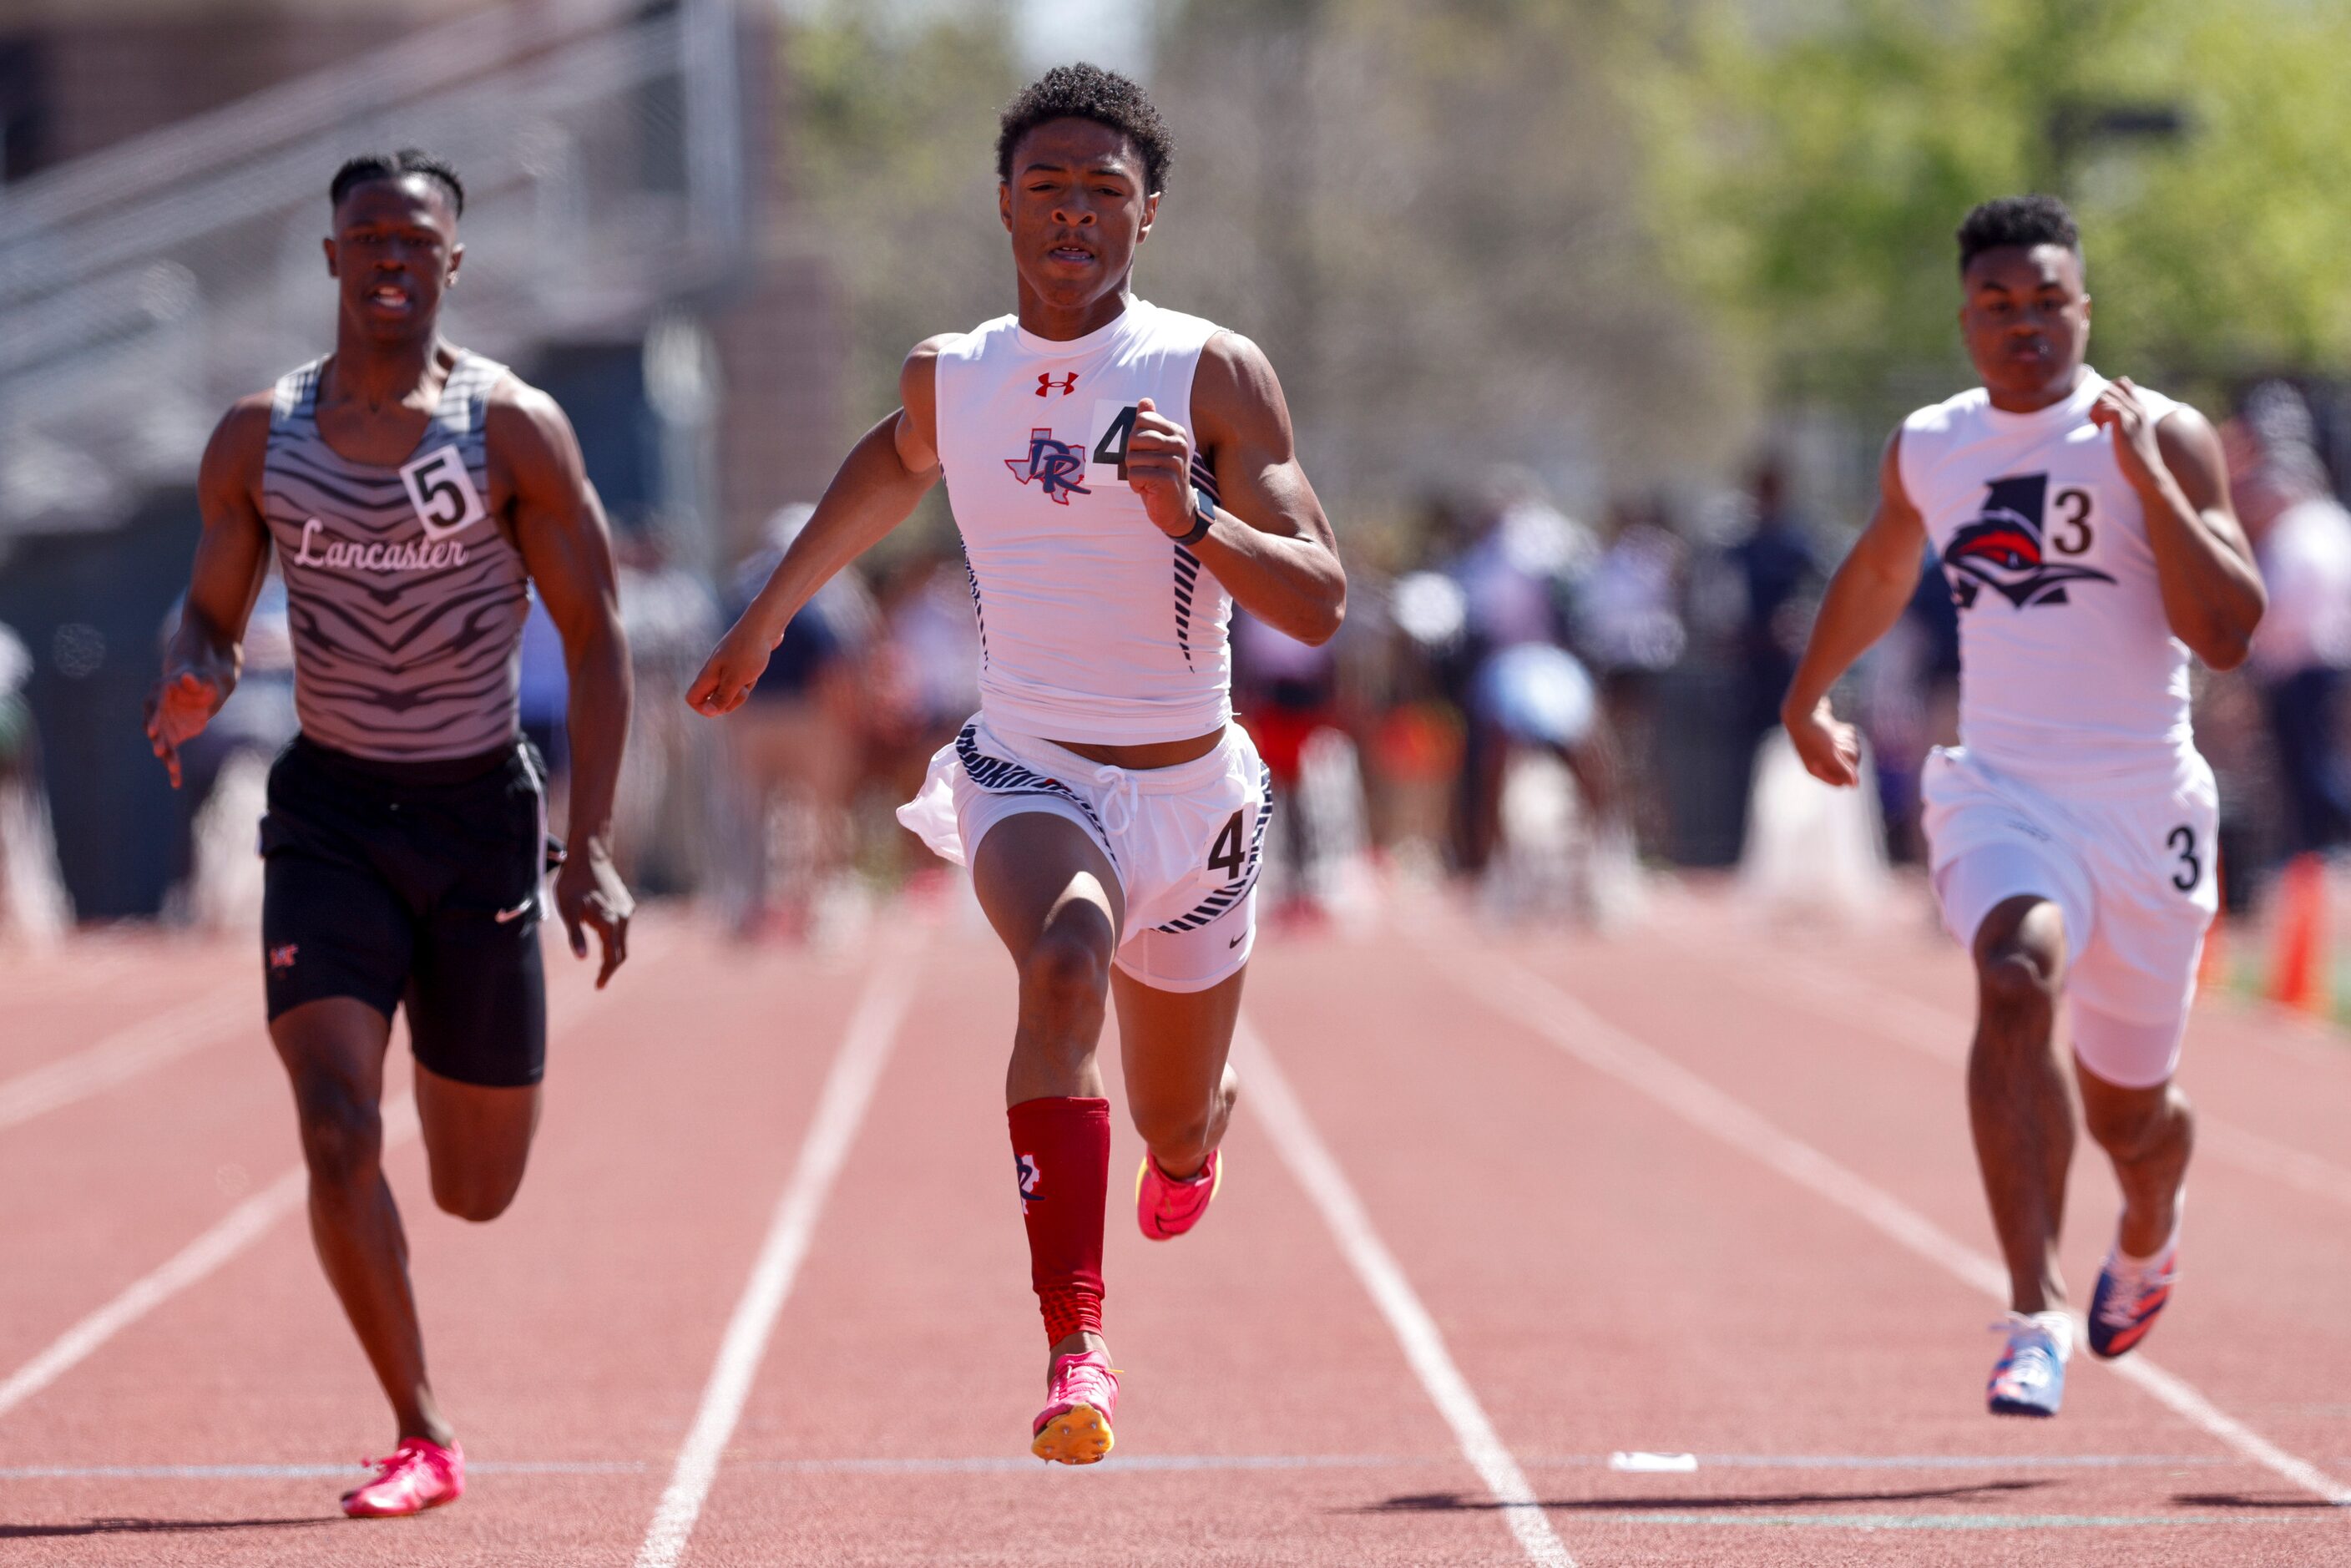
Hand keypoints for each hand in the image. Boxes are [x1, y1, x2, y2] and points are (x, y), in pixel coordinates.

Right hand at [143, 666, 227, 789]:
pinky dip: (172, 767)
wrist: (204, 691)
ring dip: (166, 755)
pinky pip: (169, 753)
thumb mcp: (205, 679)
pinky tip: (176, 782)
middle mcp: (156, 709)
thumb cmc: (204, 681)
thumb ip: (197, 680)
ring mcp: (161, 724)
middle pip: (153, 725)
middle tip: (159, 751)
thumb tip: (187, 677)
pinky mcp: (169, 736)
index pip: (154, 705)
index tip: (152, 731)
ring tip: (174, 769)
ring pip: (160, 742)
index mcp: (160, 691)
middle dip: (156, 739)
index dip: (154, 718)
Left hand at [554, 836, 632, 987]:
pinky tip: (605, 939)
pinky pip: (623, 928)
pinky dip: (616, 940)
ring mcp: (626, 910)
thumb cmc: (573, 883)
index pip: (611, 957)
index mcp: (609, 924)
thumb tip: (581, 959)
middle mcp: (622, 919)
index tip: (598, 987)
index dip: (605, 974)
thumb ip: (576, 936)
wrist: (589, 856)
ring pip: (623, 940)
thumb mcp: (567, 910)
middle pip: (621, 952)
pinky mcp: (625, 903)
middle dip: (611, 968)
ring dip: (613, 954)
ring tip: (601, 963)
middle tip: (599, 981)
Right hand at [685, 621, 774, 716]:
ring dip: (743, 689)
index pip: (693, 698)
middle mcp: (714, 670)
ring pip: (730, 690)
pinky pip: (741, 680)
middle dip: (730, 701)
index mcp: (708, 674)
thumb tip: (708, 712)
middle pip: (713, 698)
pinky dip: (749, 680)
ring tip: (751, 675)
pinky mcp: (739, 663)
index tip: (722, 705)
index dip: (704, 708)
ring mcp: (726, 666)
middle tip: (742, 689)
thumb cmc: (749, 651)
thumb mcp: (736, 679)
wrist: (764, 625)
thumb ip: (722, 697)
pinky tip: (756, 668)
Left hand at [1124, 397, 1201, 538]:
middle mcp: (1179, 443)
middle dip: (1132, 456)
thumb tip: (1145, 400)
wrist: (1178, 509)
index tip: (1146, 452)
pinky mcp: (1167, 479)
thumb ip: (1150, 423)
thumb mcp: (1155, 447)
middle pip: (1134, 437)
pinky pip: (1134, 474)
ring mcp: (1175, 461)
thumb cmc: (1162, 476)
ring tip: (1148, 480)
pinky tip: (1149, 489)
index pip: (1141, 420)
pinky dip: (1135, 484)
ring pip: (1132, 458)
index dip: (1135, 438)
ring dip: (1134, 472)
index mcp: (1176, 432)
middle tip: (1145, 468)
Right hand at [1782, 695, 1861, 787]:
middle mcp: (1817, 760)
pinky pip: (1843, 738)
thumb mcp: (1829, 753)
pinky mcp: (1826, 734)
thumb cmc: (1813, 734)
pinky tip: (1841, 727)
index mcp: (1815, 769)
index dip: (1848, 774)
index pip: (1839, 782)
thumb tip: (1855, 785)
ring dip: (1849, 742)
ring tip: (1843, 733)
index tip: (1849, 761)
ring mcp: (1822, 746)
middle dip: (1850, 754)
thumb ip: (1843, 770)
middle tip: (1845, 743)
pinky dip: (1845, 733)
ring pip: (1846, 751)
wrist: (1801, 708)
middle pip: (1845, 766)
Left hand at [2090, 376, 2169, 497]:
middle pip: (2111, 387)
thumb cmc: (2138, 460)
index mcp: (2140, 409)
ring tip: (2099, 427)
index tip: (2103, 412)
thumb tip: (2108, 418)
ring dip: (2095, 409)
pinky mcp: (2126, 426)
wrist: (2149, 474)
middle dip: (2097, 402)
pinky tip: (2101, 431)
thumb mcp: (2132, 435)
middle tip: (2098, 422)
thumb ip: (2124, 422)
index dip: (2107, 393)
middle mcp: (2138, 409)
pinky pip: (2107, 408)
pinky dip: (2098, 417)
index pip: (2122, 383)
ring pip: (2106, 395)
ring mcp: (2133, 416)